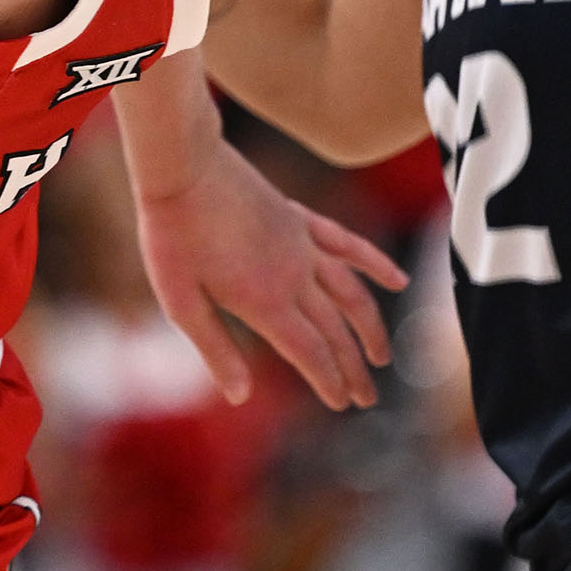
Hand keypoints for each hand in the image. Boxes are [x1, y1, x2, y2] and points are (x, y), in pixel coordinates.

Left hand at [132, 142, 403, 411]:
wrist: (181, 166)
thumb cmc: (172, 235)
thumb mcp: (181, 301)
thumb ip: (215, 348)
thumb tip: (240, 397)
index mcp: (265, 301)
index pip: (311, 352)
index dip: (329, 381)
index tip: (343, 404)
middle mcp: (294, 276)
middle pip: (334, 330)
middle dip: (353, 368)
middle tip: (367, 398)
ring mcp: (302, 244)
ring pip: (350, 293)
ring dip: (370, 327)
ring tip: (383, 357)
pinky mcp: (299, 219)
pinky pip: (347, 244)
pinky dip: (375, 263)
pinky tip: (398, 280)